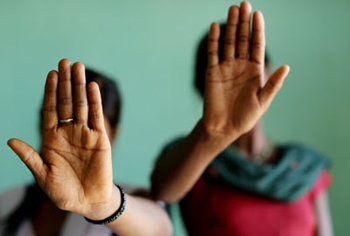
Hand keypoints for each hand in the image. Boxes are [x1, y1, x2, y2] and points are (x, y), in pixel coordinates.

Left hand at [8, 59, 118, 219]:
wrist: (87, 201)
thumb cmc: (63, 191)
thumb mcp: (42, 175)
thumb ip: (30, 157)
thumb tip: (10, 140)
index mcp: (52, 139)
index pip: (50, 110)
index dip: (50, 92)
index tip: (50, 74)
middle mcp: (68, 132)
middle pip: (66, 102)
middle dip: (65, 82)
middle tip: (65, 61)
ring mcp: (85, 133)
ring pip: (81, 104)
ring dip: (80, 86)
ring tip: (78, 66)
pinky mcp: (99, 139)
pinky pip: (96, 117)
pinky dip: (94, 102)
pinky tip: (92, 87)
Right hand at [202, 2, 289, 142]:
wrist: (223, 128)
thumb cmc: (245, 117)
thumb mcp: (262, 101)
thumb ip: (273, 84)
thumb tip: (287, 67)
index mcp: (254, 71)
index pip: (256, 46)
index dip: (257, 30)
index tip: (258, 14)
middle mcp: (240, 66)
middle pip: (242, 40)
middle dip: (244, 22)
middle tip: (244, 4)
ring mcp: (225, 68)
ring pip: (228, 43)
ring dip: (230, 26)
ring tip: (233, 9)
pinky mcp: (212, 73)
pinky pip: (213, 53)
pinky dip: (214, 40)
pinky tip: (216, 27)